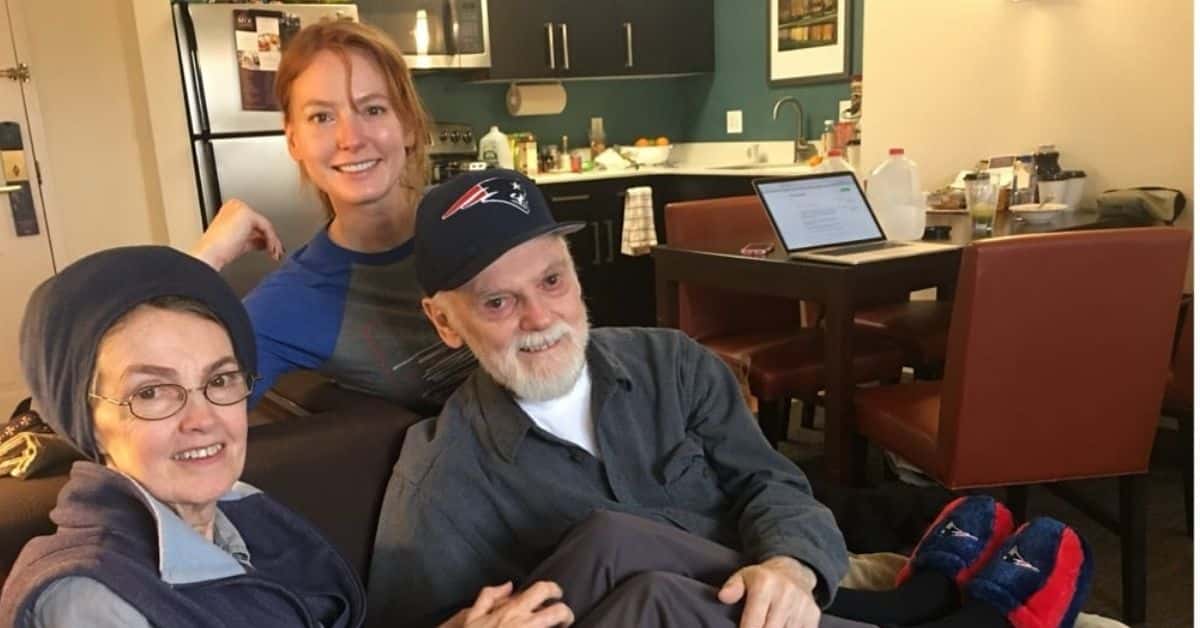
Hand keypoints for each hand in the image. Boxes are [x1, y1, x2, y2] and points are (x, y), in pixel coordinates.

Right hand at [190, 198, 283, 269]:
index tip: (271, 249)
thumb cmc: (220, 250)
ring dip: (273, 242)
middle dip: (271, 240)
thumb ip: (254, 239)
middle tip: (276, 253)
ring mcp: (241, 208)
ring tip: (274, 254)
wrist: (211, 252)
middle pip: (261, 223)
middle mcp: (236, 205)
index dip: (265, 237)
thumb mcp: (242, 242)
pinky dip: (271, 241)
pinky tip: (270, 251)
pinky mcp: (247, 214)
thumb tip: (265, 242)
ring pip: (265, 226)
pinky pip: (266, 228)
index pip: (255, 222)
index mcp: (232, 209)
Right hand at [451, 581, 573, 627]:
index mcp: (514, 610)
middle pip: (559, 612)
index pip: (542, 590)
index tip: (557, 594)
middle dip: (567, 613)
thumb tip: (508, 585)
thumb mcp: (473, 616)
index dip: (554, 589)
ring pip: (557, 627)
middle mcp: (527, 623)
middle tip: (565, 619)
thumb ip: (489, 596)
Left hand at [718, 556, 819, 627]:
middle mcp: (786, 594)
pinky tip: (781, 627)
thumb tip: (723, 597)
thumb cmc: (763, 580)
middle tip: (755, 627)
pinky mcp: (813, 615)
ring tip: (768, 624)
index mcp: (765, 585)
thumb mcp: (743, 577)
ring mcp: (802, 605)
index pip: (753, 622)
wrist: (794, 572)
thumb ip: (733, 588)